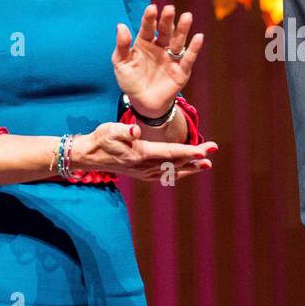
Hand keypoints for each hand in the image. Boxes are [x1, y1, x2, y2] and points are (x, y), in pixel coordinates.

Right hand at [70, 121, 216, 181]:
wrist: (90, 156)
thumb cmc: (101, 139)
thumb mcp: (109, 130)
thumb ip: (123, 131)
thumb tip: (135, 131)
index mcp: (140, 154)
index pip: (170, 153)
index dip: (188, 151)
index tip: (203, 150)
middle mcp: (145, 167)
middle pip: (176, 162)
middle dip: (196, 157)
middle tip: (213, 151)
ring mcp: (145, 173)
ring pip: (173, 171)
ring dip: (191, 168)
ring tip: (207, 164)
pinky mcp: (143, 174)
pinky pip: (166, 175)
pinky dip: (180, 172)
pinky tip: (188, 170)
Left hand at [112, 3, 204, 116]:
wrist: (143, 104)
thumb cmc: (130, 82)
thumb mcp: (120, 63)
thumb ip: (121, 46)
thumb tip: (120, 25)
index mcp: (144, 43)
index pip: (147, 28)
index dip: (150, 18)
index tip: (152, 8)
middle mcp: (159, 47)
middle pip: (165, 31)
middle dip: (167, 20)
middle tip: (170, 9)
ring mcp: (171, 58)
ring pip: (178, 41)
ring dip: (182, 29)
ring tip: (187, 16)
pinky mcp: (181, 70)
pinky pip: (188, 58)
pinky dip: (194, 48)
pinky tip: (198, 37)